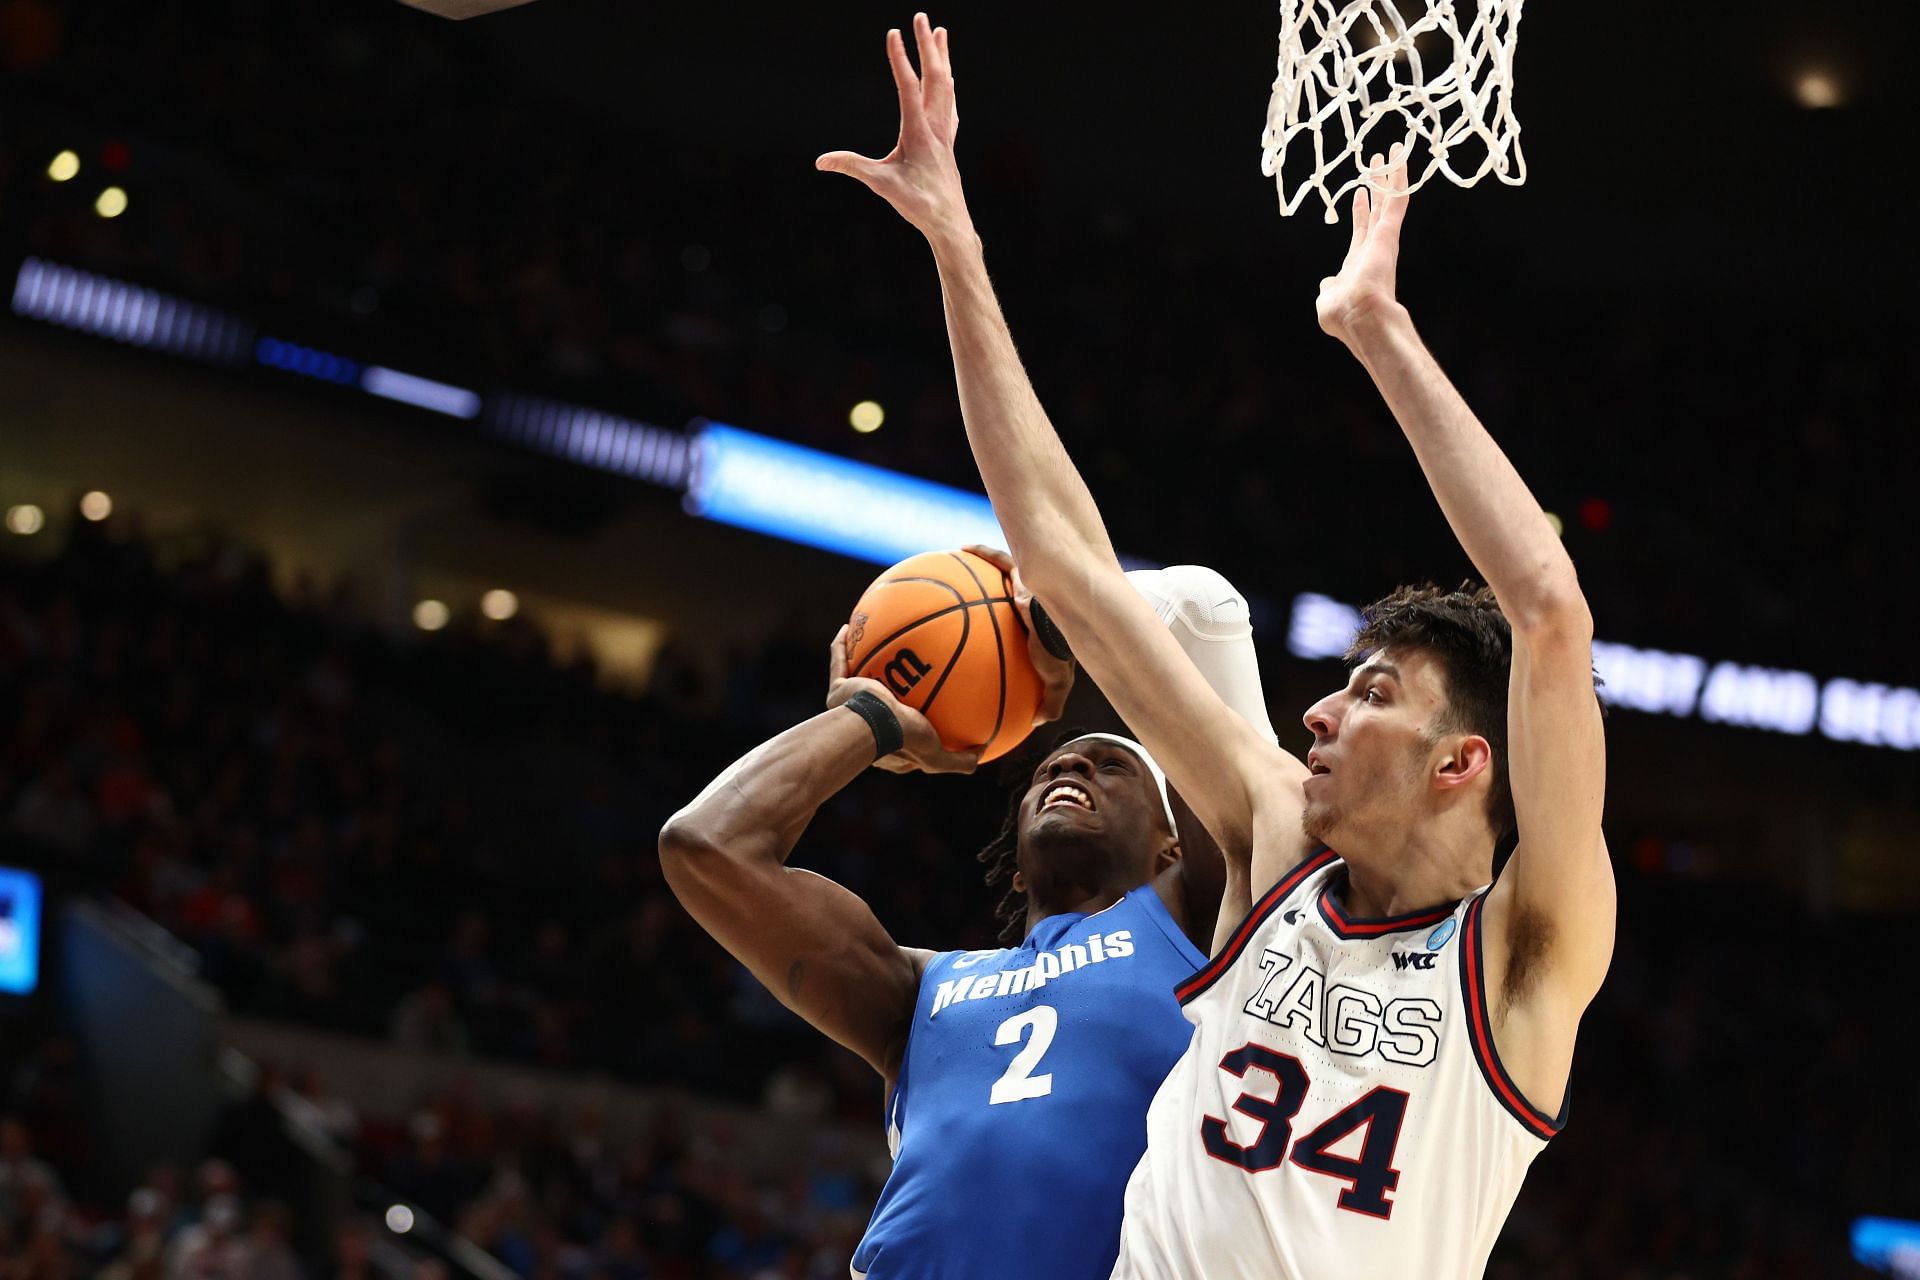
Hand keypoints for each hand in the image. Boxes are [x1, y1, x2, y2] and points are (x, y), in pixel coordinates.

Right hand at [816, 14, 973, 244]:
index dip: (900, 59)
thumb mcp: (881, 185)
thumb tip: (821, 160)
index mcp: (918, 133)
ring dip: (942, 57)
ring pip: (946, 86)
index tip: (893, 32)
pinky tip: (948, 79)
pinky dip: (947, 84)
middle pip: (935, 76)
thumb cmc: (917, 205)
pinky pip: (949, 103)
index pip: (908, 87)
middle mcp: (935, 127)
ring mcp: (944, 133)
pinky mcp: (947, 142)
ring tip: (940, 32)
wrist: (950, 223)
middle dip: (927, 44)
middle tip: (920, 16)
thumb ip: (853, 167)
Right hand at [826, 625, 982, 774]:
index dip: (910, 714)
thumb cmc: (905, 742)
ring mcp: (849, 704)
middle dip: (884, 681)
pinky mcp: (838, 690)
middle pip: (876, 696)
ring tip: (870, 638)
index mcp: (886, 738)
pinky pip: (839, 662)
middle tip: (898, 663)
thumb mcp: (938, 756)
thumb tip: (983, 750)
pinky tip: (848, 627)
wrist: (873, 728)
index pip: (899, 727)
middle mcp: (865, 720)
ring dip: (859, 660)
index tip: (925, 699)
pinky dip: (841, 646)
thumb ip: (960, 759)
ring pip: (853, 676)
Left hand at [963, 545, 1075, 726]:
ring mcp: (1028, 585)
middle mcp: (1032, 603)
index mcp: (1038, 625)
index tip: (988, 629)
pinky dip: (980, 552)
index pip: (1025, 621)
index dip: (1013, 622)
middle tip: (965, 594)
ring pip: (1003, 570)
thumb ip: (1050, 701)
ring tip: (954, 562)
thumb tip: (1037, 721)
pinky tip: (962, 547)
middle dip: (991, 590)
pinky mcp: (1023, 570)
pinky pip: (997, 557)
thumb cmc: (1059, 648)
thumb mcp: (1057, 681)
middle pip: (1010, 593)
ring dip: (982, 565)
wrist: (1063, 618)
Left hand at [1317, 144, 1411, 348]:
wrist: (1359, 317)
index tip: (1359, 191)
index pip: (1360, 230)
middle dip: (1378, 185)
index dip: (1359, 210)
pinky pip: (1396, 200)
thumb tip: (1328, 283)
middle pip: (1377, 209)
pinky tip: (1401, 158)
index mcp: (1358, 261)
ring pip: (1390, 199)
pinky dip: (1399, 178)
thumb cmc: (1342, 313)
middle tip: (1378, 162)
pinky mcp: (1389, 233)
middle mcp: (1374, 247)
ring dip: (1392, 174)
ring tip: (1395, 149)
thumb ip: (1329, 287)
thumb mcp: (1328, 298)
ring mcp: (1383, 239)